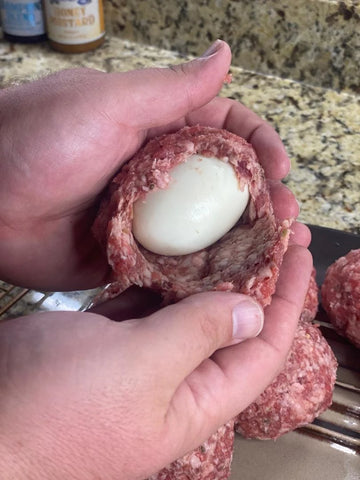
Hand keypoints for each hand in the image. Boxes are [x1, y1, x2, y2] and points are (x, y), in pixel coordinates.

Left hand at [0, 40, 308, 290]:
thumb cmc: (39, 140)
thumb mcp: (109, 105)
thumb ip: (171, 90)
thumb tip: (224, 54)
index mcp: (158, 131)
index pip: (224, 132)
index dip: (257, 146)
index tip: (280, 168)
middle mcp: (158, 175)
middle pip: (223, 188)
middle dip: (260, 202)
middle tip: (287, 221)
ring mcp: (147, 219)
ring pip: (205, 231)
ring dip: (241, 243)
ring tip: (273, 256)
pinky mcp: (131, 255)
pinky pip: (175, 266)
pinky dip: (202, 274)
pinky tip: (229, 284)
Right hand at [0, 245, 311, 479]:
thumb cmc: (54, 407)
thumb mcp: (137, 369)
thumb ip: (195, 336)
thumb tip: (252, 313)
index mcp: (194, 403)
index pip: (262, 350)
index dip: (287, 301)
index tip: (298, 254)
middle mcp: (173, 382)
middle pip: (229, 326)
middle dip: (253, 278)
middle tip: (268, 232)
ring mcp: (139, 359)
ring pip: (187, 310)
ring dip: (208, 272)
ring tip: (226, 231)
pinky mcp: (109, 340)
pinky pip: (148, 304)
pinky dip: (162, 276)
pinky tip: (170, 249)